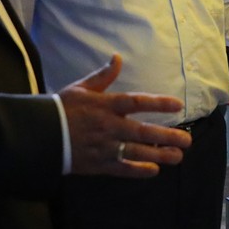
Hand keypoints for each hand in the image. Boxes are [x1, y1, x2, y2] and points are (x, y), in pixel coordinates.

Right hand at [58, 54, 189, 177]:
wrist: (41, 134)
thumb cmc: (62, 108)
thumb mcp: (81, 87)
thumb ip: (103, 75)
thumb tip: (117, 57)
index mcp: (105, 105)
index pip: (136, 102)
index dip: (158, 103)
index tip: (178, 105)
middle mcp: (108, 127)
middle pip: (143, 132)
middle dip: (167, 136)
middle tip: (187, 140)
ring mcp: (105, 147)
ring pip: (137, 153)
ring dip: (160, 155)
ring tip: (178, 156)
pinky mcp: (99, 164)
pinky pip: (123, 169)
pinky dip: (139, 171)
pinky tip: (154, 170)